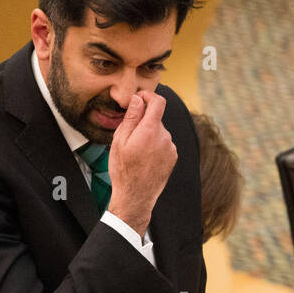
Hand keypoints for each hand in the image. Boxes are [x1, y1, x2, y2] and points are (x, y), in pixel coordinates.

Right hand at [106, 90, 176, 236]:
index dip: (149, 95)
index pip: (158, 101)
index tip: (140, 98)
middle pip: (156, 118)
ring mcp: (171, 148)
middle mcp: (165, 137)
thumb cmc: (124, 170)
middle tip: (129, 136)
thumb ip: (131, 117)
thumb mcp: (120, 141)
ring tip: (136, 152)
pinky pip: (163, 143)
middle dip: (143, 121)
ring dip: (148, 135)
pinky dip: (155, 145)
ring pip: (159, 132)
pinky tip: (145, 159)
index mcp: (151, 130)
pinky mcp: (173, 157)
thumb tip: (138, 99)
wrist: (136, 196)